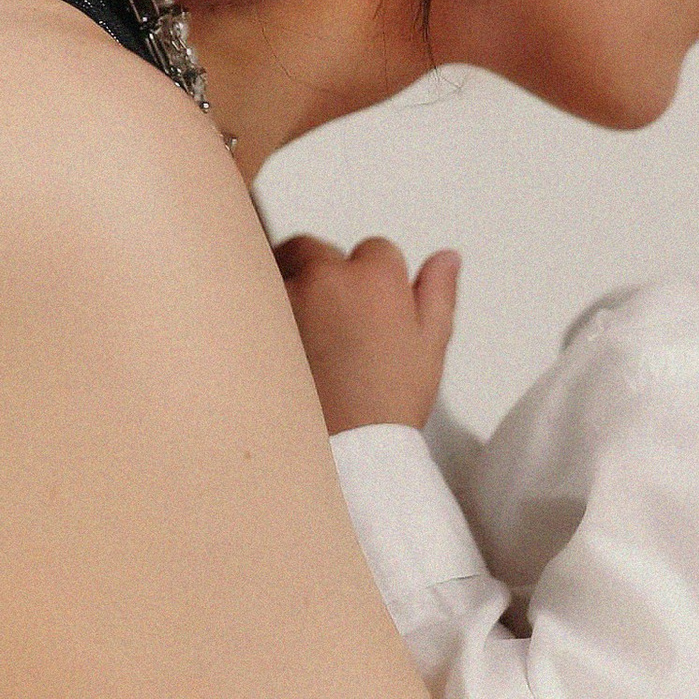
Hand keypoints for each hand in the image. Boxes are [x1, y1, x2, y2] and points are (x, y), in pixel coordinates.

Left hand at [273, 232, 461, 434]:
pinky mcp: (254, 321)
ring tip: (303, 330)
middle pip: (316, 250)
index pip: (374, 249)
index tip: (371, 308)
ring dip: (288, 286)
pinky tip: (277, 343)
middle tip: (333, 317)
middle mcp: (326, 278)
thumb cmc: (387, 403)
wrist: (344, 448)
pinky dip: (261, 312)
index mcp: (375, 277)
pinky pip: (252, 299)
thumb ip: (436, 292)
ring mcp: (285, 297)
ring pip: (279, 269)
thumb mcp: (430, 346)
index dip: (375, 279)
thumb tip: (446, 258)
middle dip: (324, 271)